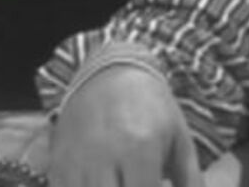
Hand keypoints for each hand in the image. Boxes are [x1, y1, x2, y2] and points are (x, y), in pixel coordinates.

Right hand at [49, 64, 206, 186]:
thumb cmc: (152, 108)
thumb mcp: (179, 138)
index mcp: (140, 148)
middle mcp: (105, 156)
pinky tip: (104, 184)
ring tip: (124, 183)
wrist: (111, 73)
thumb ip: (191, 179)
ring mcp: (77, 162)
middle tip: (140, 185)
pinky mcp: (57, 166)